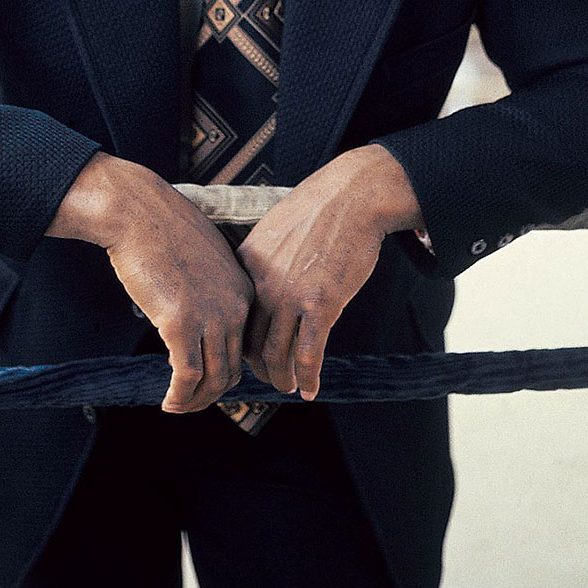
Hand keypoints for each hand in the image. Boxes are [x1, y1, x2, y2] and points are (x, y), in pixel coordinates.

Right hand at [47, 153, 253, 413]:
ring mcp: (210, 316)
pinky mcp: (181, 323)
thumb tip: (197, 309)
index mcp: (243, 289)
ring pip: (214, 379)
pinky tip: (167, 403)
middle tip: (191, 401)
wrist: (138, 211)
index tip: (207, 381)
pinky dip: (180, 397)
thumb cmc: (162, 229)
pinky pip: (188, 376)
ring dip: (196, 401)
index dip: (226, 369)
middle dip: (212, 392)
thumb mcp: (201, 258)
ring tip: (177, 407)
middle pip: (233, 368)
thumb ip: (208, 287)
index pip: (245, 345)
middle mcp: (234, 306)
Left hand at [237, 144, 422, 400]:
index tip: (249, 352)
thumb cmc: (318, 211)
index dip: (240, 339)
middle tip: (268, 377)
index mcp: (247, 264)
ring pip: (275, 355)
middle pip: (249, 341)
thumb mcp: (274, 229)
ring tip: (287, 386)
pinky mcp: (321, 305)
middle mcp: (262, 283)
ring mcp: (290, 296)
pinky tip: (310, 391)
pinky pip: (308, 354)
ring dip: (280, 378)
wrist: (352, 197)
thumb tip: (258, 281)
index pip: (235, 315)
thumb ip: (262, 259)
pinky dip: (307, 378)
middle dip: (257, 367)